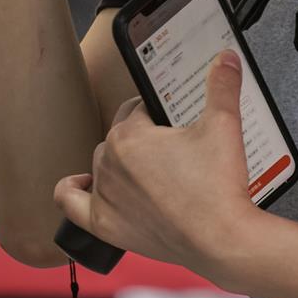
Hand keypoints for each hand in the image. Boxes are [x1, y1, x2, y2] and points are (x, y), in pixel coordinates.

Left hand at [54, 53, 263, 284]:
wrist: (221, 240)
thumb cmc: (218, 186)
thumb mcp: (224, 125)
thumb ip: (222, 86)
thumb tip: (225, 57)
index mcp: (130, 134)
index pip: (138, 109)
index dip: (159, 112)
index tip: (177, 121)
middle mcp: (109, 162)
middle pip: (120, 135)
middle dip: (143, 137)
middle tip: (175, 149)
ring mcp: (105, 195)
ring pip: (102, 164)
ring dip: (120, 162)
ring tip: (150, 168)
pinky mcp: (105, 225)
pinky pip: (72, 204)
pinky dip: (72, 192)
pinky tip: (80, 184)